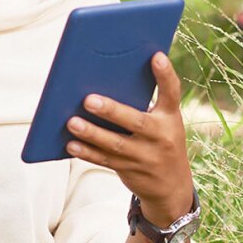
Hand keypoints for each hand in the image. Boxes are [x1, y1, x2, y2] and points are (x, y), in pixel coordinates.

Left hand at [65, 51, 193, 224]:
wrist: (172, 186)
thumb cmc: (160, 140)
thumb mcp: (163, 122)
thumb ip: (144, 104)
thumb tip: (106, 79)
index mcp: (170, 117)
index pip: (172, 93)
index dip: (166, 74)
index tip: (156, 56)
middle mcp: (162, 137)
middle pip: (136, 122)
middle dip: (112, 111)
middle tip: (88, 100)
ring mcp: (146, 157)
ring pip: (116, 144)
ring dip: (92, 134)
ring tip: (71, 122)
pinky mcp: (130, 171)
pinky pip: (105, 160)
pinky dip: (86, 152)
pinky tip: (71, 144)